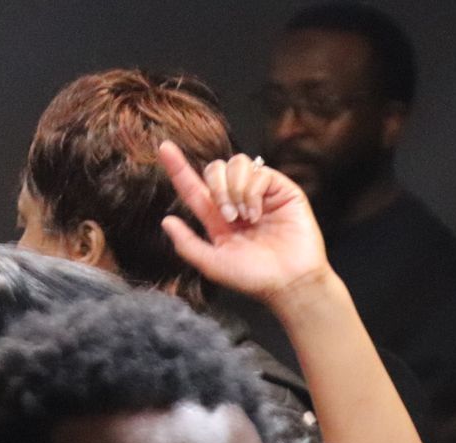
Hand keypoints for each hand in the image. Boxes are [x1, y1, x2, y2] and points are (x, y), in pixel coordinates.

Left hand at [158, 145, 330, 307]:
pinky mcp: (280, 189)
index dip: (178, 167)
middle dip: (216, 189)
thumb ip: (187, 244)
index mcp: (218, 218)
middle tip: (229, 217)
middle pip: (214, 169)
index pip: (193, 187)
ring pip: (236, 164)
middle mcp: (237, 201)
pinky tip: (258, 214)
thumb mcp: (213, 264)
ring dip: (235, 189)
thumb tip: (166, 221)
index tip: (164, 148)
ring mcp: (259, 193)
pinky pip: (258, 172)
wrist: (290, 282)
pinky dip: (252, 192)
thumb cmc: (255, 279)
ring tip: (246, 217)